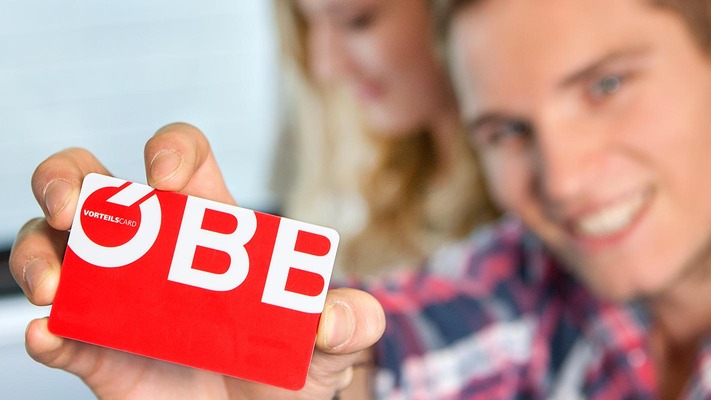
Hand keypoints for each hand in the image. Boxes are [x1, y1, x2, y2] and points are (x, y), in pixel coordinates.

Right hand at [9, 123, 385, 398]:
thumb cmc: (292, 370)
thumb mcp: (332, 343)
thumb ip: (351, 323)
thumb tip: (329, 319)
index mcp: (211, 228)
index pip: (183, 157)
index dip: (169, 150)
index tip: (164, 180)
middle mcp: (154, 252)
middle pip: (92, 183)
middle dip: (70, 179)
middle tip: (78, 208)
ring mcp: (119, 299)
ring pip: (52, 246)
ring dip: (39, 255)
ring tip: (55, 287)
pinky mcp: (99, 352)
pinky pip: (59, 332)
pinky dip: (47, 332)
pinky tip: (52, 335)